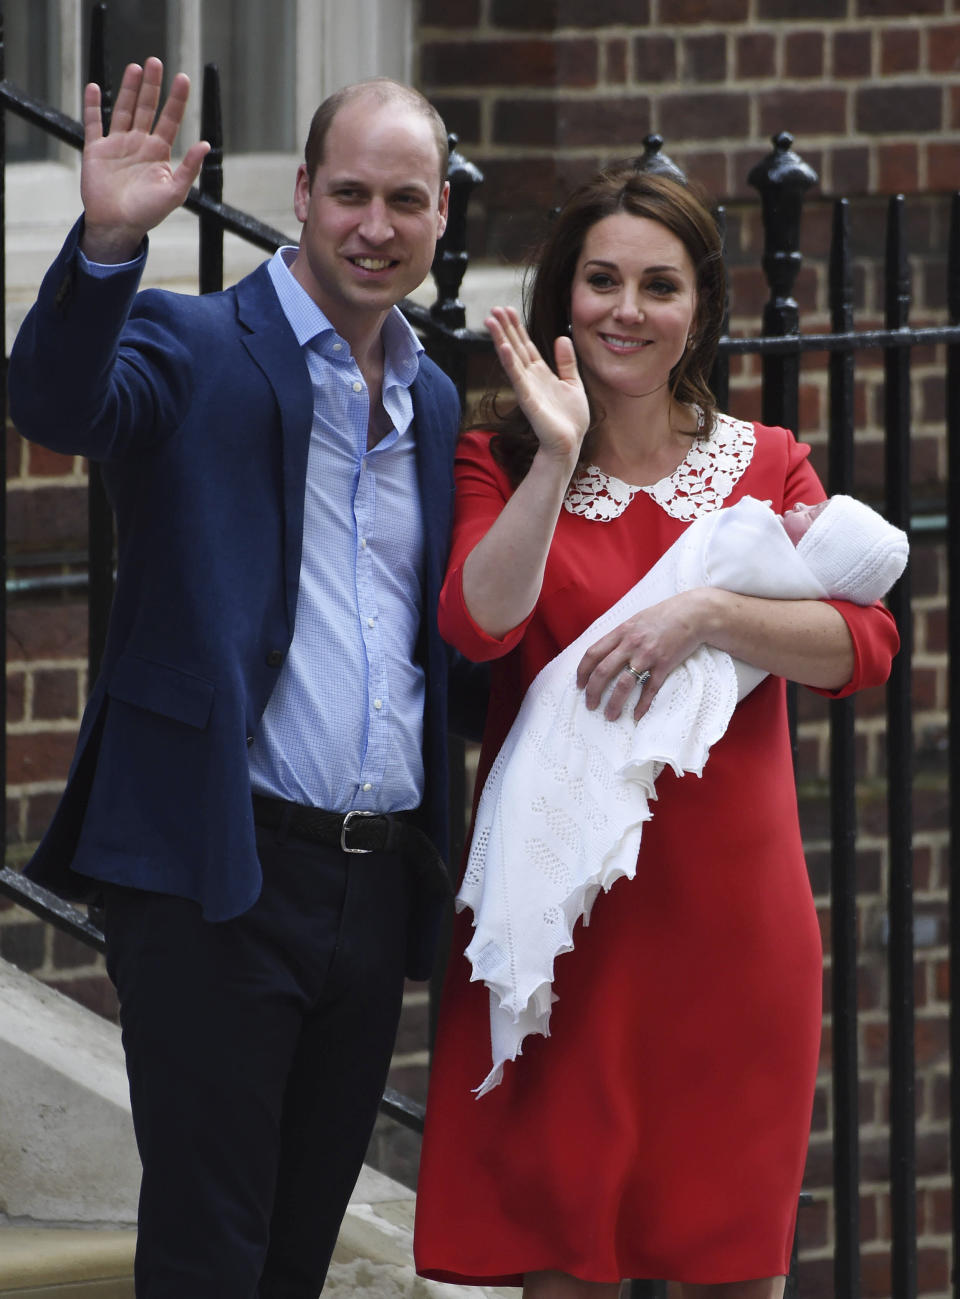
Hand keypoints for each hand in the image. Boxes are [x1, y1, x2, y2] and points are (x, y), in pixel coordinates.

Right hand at [80, 57, 209, 262]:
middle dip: (152, 86)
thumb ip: (189, 169)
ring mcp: (118, 144)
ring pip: (123, 109)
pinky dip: (93, 106)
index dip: (177, 99)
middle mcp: (139, 144)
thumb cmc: (148, 213)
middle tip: (155, 61)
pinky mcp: (96, 150)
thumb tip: (205, 144)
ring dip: (129, 89)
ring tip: (135, 68)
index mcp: (159, 153)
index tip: (183, 78)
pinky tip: (95, 88)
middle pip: (146, 108)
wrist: (118, 226)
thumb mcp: (175, 192)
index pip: (170, 119)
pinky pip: (94, 123)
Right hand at [486, 306, 589, 466]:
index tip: (507, 310)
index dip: (517, 328)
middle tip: (493, 309)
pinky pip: (518, 378)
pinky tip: (503, 347)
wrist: (570, 443)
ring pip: (512, 359)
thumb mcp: (573, 383)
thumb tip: (562, 338)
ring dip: (501, 339)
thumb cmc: (571, 419)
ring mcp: (528, 388)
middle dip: (505, 328)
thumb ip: (567, 362)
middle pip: (515, 347)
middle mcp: (531, 378)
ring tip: (490, 321)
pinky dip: (510, 363)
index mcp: (541, 373)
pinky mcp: (529, 401)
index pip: (526, 345)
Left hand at [576, 589, 710, 721]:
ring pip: (624, 684)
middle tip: (590, 705)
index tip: (580, 685)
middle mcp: (631, 644)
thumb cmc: (664, 616)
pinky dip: (642, 705)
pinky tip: (636, 716)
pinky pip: (650, 689)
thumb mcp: (636, 620)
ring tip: (610, 716)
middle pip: (603, 671)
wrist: (693, 613)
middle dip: (593, 691)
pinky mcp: (664, 665)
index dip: (582, 671)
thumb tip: (604, 653)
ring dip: (614, 703)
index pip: (593, 653)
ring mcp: (647, 655)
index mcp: (621, 632)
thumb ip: (620, 636)